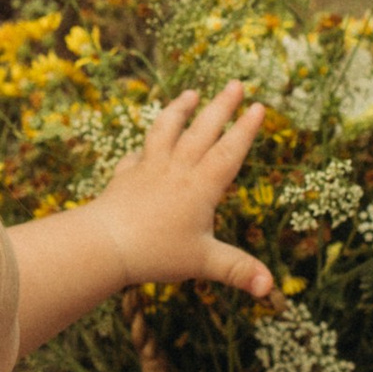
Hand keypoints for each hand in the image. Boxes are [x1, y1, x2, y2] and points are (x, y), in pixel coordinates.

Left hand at [90, 84, 276, 302]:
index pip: (229, 152)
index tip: (259, 106)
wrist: (104, 244)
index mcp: (201, 186)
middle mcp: (176, 170)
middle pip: (202, 131)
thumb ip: (238, 271)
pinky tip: (144, 145)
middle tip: (235, 83)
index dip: (245, 129)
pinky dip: (143, 147)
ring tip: (190, 93)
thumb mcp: (204, 262)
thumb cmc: (156, 252)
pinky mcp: (124, 177)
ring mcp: (148, 170)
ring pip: (166, 132)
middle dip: (221, 107)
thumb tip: (269, 288)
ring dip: (179, 111)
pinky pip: (136, 155)